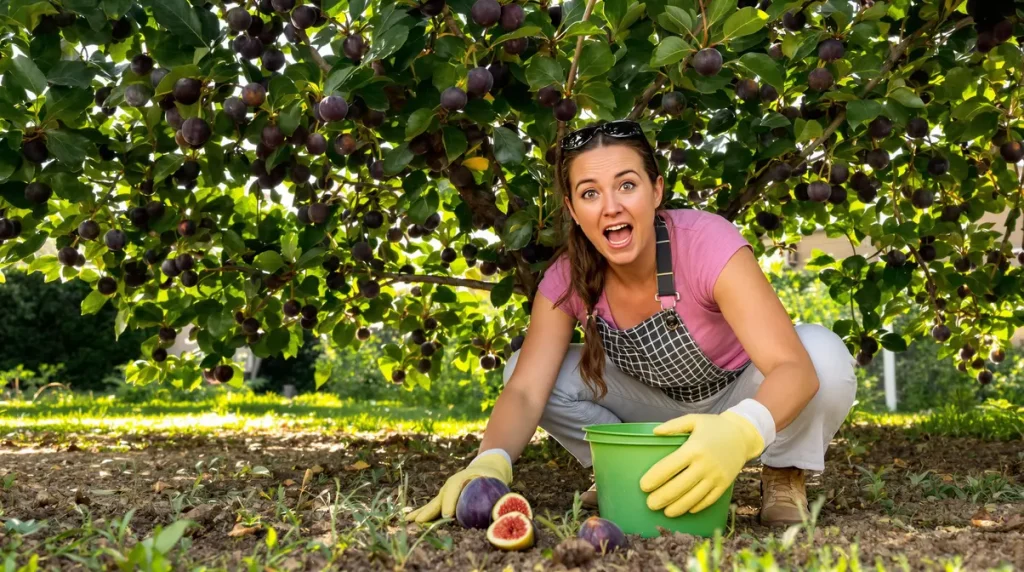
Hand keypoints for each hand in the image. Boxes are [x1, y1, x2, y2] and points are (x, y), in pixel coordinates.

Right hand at [405, 452, 511, 523]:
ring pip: (432, 503)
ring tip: (409, 522)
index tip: (447, 515)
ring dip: (421, 513)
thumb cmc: (492, 476)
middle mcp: (451, 485)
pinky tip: (411, 521)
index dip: (449, 501)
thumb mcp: (497, 481)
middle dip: (430, 510)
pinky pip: (433, 507)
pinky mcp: (444, 499)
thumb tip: (503, 511)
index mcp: (463, 478)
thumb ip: (499, 495)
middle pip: (439, 497)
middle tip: (421, 522)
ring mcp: (445, 492)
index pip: (454, 489)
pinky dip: (423, 514)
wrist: (486, 466)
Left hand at [639, 411, 764, 516]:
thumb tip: (654, 432)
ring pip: (693, 497)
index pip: (669, 467)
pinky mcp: (725, 484)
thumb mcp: (693, 420)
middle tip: (649, 504)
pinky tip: (687, 510)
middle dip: (662, 497)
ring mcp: (716, 477)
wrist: (743, 435)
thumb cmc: (714, 426)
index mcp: (693, 448)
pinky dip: (697, 506)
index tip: (643, 486)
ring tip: (665, 512)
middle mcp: (704, 465)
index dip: (655, 478)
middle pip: (679, 486)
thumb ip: (673, 426)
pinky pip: (709, 499)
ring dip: (678, 507)